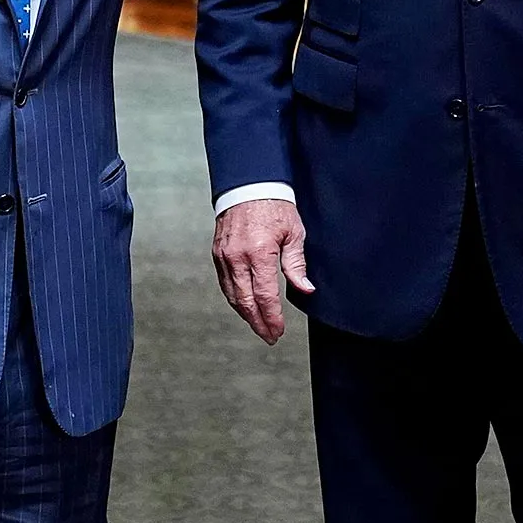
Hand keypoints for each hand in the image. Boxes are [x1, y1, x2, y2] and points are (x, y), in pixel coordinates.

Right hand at [212, 198, 313, 344]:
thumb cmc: (274, 206)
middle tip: (269, 336)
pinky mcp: (217, 254)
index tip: (278, 330)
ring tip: (259, 326)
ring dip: (245, 314)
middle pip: (245, 301)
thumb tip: (305, 290)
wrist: (249, 185)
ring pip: (232, 295)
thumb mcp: (294, 234)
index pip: (265, 295)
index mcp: (259, 252)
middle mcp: (237, 257)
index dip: (272, 317)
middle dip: (258, 322)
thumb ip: (296, 265)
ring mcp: (224, 256)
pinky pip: (225, 283)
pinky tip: (244, 307)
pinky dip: (235, 299)